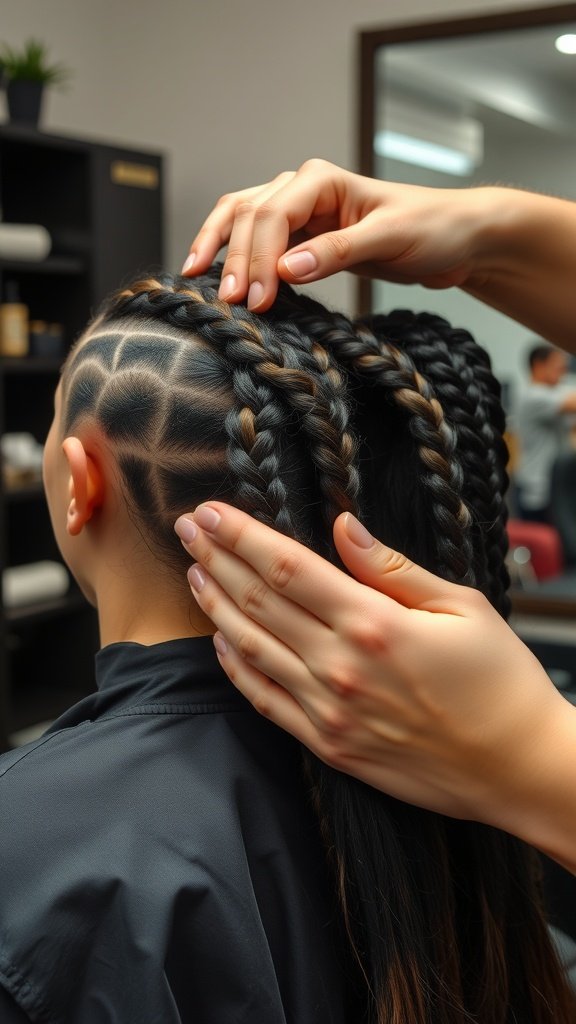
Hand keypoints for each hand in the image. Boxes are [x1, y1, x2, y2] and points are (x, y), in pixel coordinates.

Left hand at [174, 503, 570, 844]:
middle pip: (258, 601)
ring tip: (193, 574)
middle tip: (187, 529)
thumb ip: (393, 568)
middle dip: (216, 558)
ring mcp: (328, 710)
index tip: (211, 511)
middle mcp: (340, 666)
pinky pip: (265, 701)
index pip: (287, 567)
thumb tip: (343, 528)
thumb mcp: (462, 607)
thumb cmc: (500, 683)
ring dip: (216, 606)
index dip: (242, 535)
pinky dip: (236, 669)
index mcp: (374, 623)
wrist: (517, 769)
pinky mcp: (328, 745)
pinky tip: (220, 642)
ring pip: (250, 648)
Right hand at [182, 158, 493, 309]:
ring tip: (204, 287)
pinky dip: (235, 257)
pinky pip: (256, 242)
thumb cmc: (432, 229)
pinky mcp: (302, 238)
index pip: (273, 213)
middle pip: (249, 217)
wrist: (456, 238)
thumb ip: (338, 252)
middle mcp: (304, 189)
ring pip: (242, 223)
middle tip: (232, 305)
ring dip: (224, 253)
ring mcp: (300, 212)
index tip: (257, 299)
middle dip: (238, 261)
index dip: (260, 257)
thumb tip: (288, 268)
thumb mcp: (390, 239)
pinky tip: (217, 276)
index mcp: (323, 180)